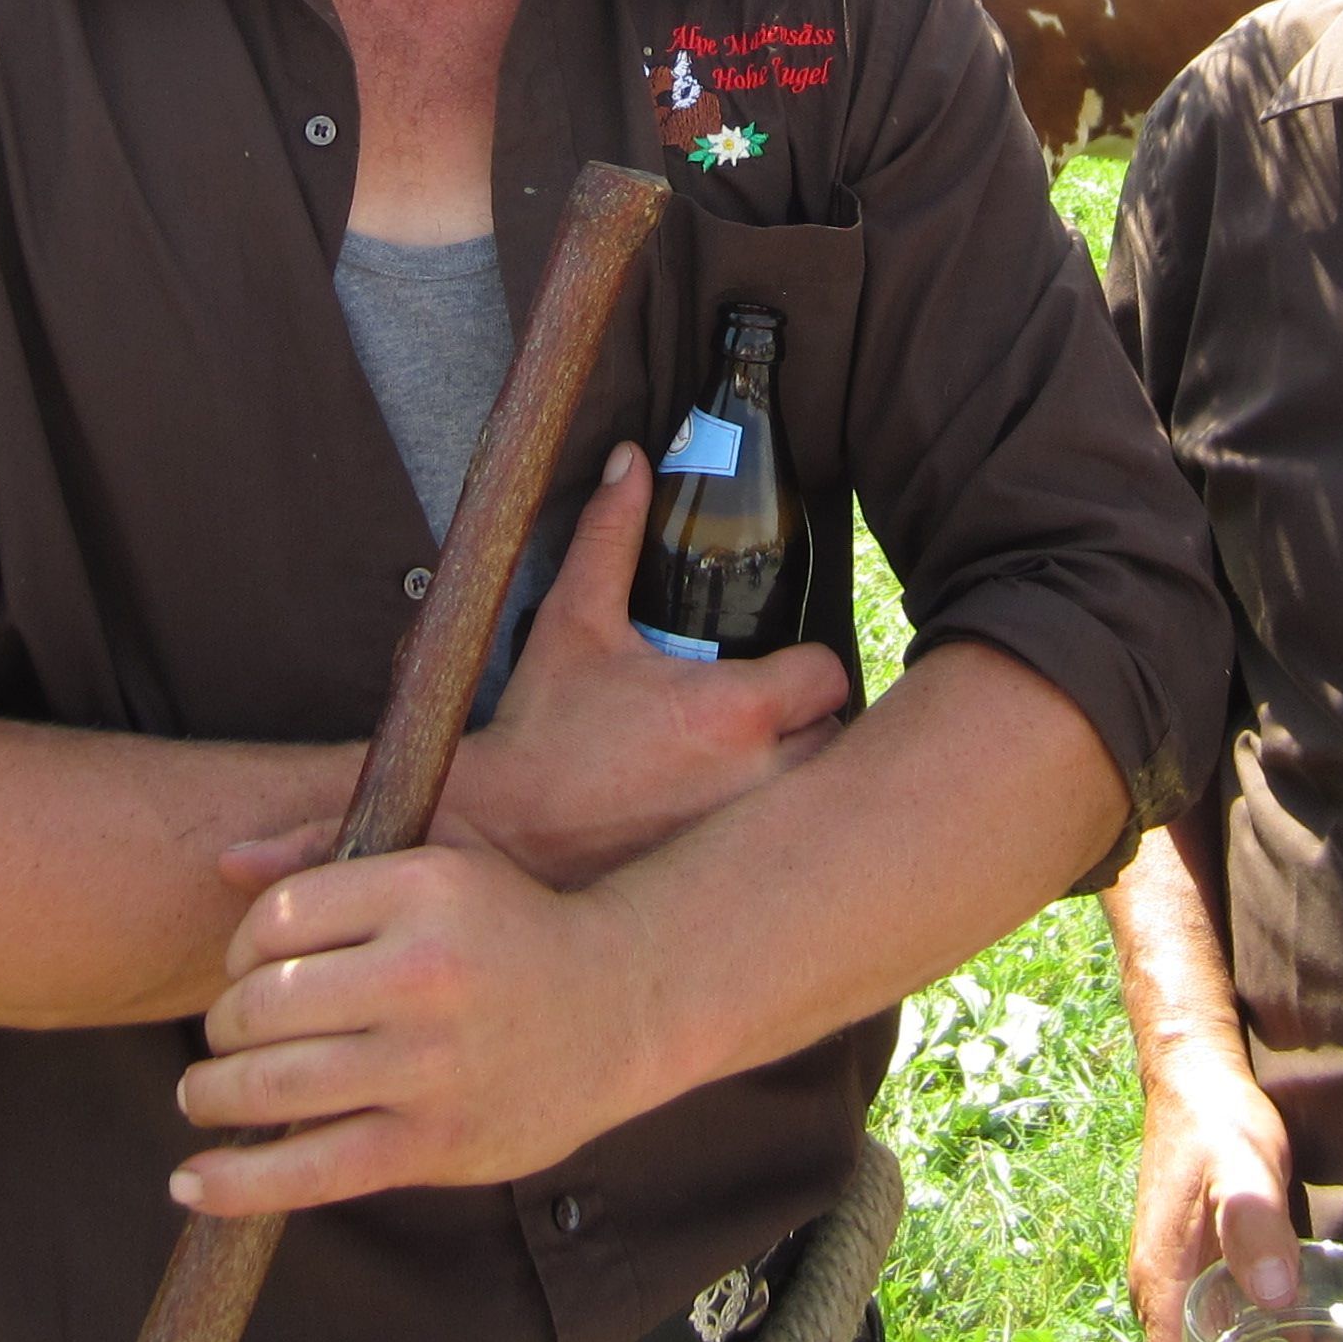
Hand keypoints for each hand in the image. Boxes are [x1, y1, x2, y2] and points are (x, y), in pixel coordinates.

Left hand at [172, 838, 667, 1214]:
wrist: (621, 1005)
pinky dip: (237, 1183)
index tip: (246, 969)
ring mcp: (429, 1065)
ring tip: (201, 1093)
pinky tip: (189, 1183)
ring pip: (273, 1086)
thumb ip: (330, 850)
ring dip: (211, 1094)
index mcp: (423, 889)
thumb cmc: (508, 927)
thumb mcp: (440, 857)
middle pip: (262, 1003)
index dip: (240, 948)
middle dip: (221, 1025)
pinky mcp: (435, 1142)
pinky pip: (312, 1170)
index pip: (277, 919)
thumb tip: (225, 864)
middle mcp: (424, 973)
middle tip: (223, 1037)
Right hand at [226, 446, 850, 896]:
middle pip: (843, 741)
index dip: (808, 671)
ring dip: (806, 782)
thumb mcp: (574, 623)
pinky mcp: (729, 881)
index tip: (779, 672)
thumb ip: (611, 536)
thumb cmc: (542, 729)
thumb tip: (630, 460)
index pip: (828, 675)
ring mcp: (746, 837)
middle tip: (778, 722)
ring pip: (822, 802)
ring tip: (765, 769)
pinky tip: (741, 823)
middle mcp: (757, 778)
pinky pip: (786, 853)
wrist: (499, 833)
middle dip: (817, 728)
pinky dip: (777, 839)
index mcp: (733, 710)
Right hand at [1126, 1033, 1299, 1341]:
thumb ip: (1253, 1224)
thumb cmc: (1218, 1124)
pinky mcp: (1196, 1268)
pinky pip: (1215, 1325)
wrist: (1197, 1080)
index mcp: (1163, 1287)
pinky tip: (1295, 1339)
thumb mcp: (1243, 1167)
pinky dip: (1246, 1341)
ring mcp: (1176, 1283)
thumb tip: (1274, 1294)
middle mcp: (1162, 1295)